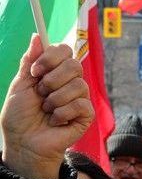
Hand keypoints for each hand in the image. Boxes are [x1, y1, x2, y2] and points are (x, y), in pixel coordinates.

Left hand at [1, 35, 92, 178]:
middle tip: (41, 94)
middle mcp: (69, 82)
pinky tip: (56, 121)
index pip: (65, 50)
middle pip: (74, 64)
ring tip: (46, 111)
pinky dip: (62, 113)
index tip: (36, 71)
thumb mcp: (19, 85)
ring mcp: (79, 98)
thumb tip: (37, 36)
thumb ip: (29, 61)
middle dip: (52, 80)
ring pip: (78, 85)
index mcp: (53, 72)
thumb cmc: (19, 117)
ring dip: (55, 100)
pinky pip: (81, 104)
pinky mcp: (86, 114)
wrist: (23, 143)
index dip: (51, 57)